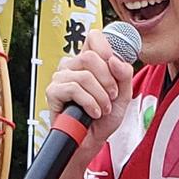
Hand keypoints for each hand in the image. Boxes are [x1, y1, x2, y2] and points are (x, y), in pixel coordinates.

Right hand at [47, 27, 132, 163]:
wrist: (92, 141)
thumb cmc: (104, 118)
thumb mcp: (123, 96)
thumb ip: (124, 75)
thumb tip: (114, 60)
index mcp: (88, 62)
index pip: (93, 37)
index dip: (105, 46)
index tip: (113, 64)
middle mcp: (72, 65)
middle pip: (90, 56)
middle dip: (107, 80)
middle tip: (111, 97)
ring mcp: (61, 77)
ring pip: (84, 76)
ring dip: (100, 96)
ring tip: (103, 109)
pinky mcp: (53, 91)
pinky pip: (74, 89)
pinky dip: (89, 103)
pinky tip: (93, 113)